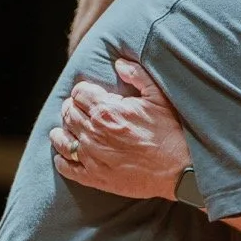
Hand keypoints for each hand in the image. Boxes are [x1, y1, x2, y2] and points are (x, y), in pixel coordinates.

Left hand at [49, 58, 191, 198]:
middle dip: (73, 107)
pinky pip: (66, 167)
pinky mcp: (94, 177)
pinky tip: (65, 155)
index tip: (89, 94)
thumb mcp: (159, 97)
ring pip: (62, 139)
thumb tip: (119, 63)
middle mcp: (94, 132)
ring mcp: (92, 156)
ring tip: (66, 129)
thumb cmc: (170, 132)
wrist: (179, 170)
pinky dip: (61, 159)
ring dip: (62, 131)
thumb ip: (137, 76)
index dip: (84, 90)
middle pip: (69, 113)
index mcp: (107, 110)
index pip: (79, 93)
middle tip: (80, 109)